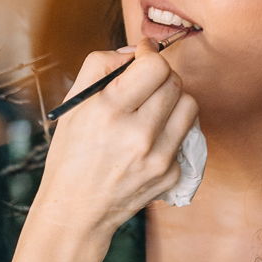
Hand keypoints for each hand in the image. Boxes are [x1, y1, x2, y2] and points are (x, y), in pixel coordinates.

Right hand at [30, 39, 198, 243]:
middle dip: (161, 76)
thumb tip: (134, 51)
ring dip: (173, 100)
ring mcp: (158, 158)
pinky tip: (149, 141)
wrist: (77, 210)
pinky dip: (170, 133)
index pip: (155, 67)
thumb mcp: (73, 104)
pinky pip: (185, 137)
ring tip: (152, 109)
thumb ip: (100, 65)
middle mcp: (137, 135)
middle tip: (145, 83)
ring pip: (189, 107)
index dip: (151, 54)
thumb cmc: (72, 153)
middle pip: (175, 83)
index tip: (144, 54)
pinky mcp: (171, 175)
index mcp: (109, 111)